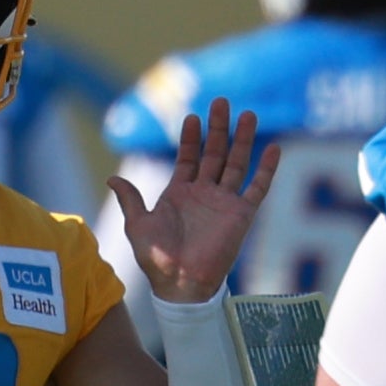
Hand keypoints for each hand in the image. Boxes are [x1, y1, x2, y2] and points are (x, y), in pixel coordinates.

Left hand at [108, 98, 276, 308]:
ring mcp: (224, 203)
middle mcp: (204, 194)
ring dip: (242, 139)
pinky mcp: (241, 215)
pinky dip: (266, 169)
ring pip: (236, 163)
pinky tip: (273, 148)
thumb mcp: (138, 226)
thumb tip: (112, 178)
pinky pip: (257, 187)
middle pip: (215, 153)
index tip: (192, 116)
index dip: (190, 137)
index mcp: (179, 194)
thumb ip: (130, 199)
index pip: (188, 158)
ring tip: (247, 114)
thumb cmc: (157, 260)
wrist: (180, 284)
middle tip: (221, 102)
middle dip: (218, 128)